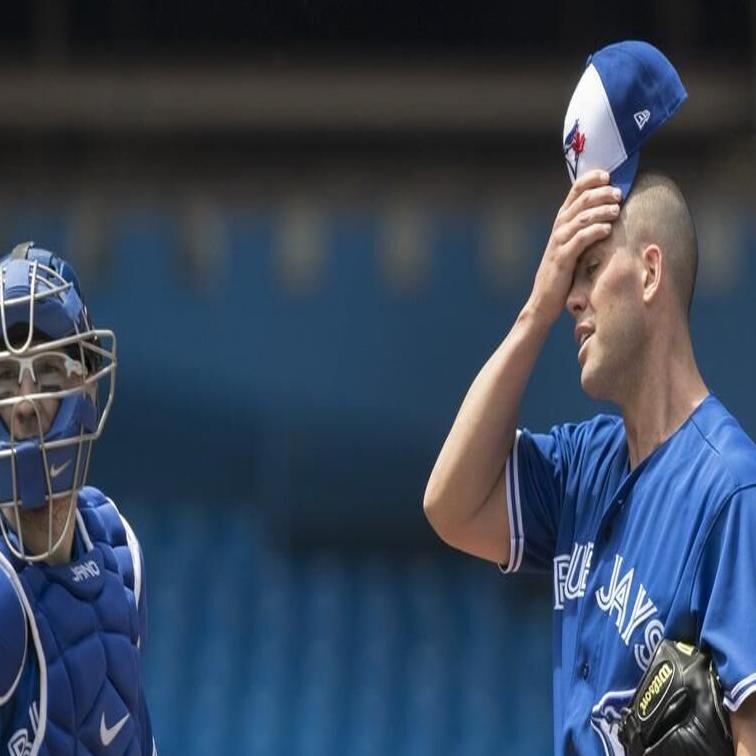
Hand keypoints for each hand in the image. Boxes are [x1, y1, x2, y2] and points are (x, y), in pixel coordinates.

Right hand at [527, 170, 621, 324]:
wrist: (544, 300)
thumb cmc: (563, 273)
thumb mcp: (572, 245)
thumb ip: (585, 228)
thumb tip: (610, 211)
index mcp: (562, 221)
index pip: (575, 190)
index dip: (592, 178)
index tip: (609, 175)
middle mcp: (559, 227)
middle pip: (581, 200)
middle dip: (602, 193)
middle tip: (619, 193)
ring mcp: (559, 242)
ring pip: (581, 217)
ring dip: (601, 210)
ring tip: (617, 209)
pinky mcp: (562, 258)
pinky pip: (580, 239)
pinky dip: (595, 231)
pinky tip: (608, 229)